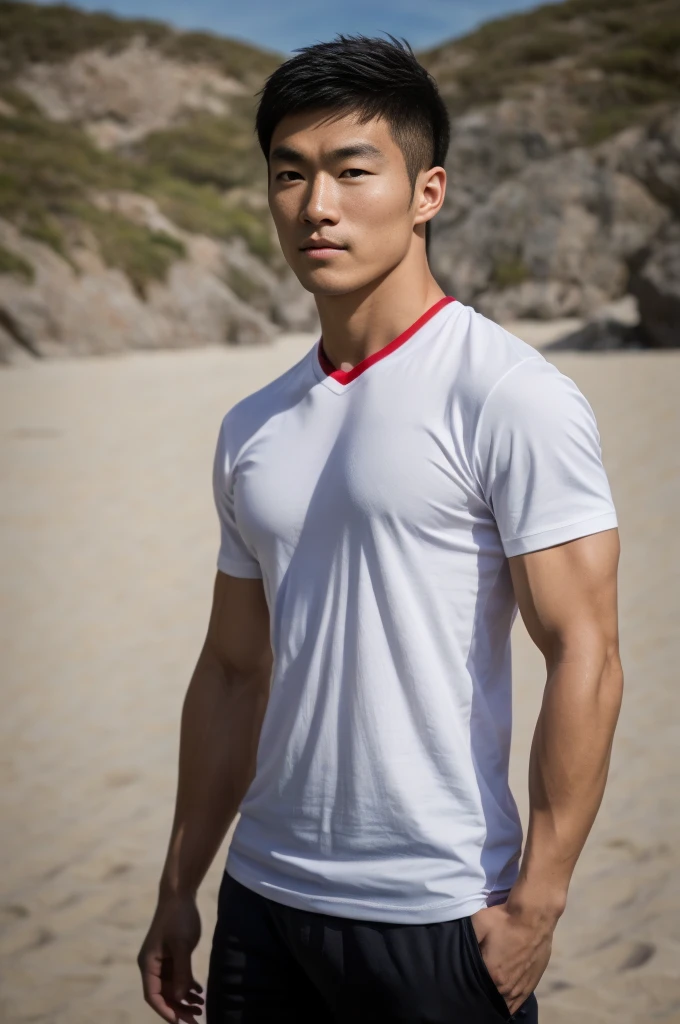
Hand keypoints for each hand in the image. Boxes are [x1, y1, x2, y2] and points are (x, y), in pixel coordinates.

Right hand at [138, 893, 204, 1022]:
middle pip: (164, 994)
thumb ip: (181, 972)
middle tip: (196, 1020)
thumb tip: (181, 998)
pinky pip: (178, 976)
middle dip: (179, 1008)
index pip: (152, 995)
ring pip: (172, 987)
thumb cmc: (178, 918)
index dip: (165, 1010)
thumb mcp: (181, 945)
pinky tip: (200, 992)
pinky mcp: (171, 955)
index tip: (179, 1023)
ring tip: (201, 1008)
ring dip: (185, 998)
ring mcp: (162, 961)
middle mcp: (152, 965)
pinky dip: (188, 985)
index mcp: (148, 964)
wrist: (180, 894)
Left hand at [469, 900, 555, 1015]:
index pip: (475, 990)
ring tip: (488, 993)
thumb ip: (467, 941)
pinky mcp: (531, 985)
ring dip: (495, 1000)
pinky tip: (502, 998)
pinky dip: (509, 1003)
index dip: (469, 987)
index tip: (464, 982)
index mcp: (491, 974)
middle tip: (475, 986)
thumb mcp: (478, 924)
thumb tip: (456, 954)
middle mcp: (507, 987)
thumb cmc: (505, 918)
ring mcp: (520, 988)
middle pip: (490, 1000)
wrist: (534, 916)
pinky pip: (517, 1004)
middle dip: (482, 994)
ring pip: (504, 1006)